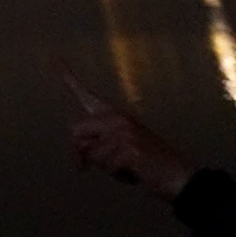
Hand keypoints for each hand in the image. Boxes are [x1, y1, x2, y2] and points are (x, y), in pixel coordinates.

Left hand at [65, 73, 195, 201]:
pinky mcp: (129, 149)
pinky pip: (107, 167)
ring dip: (108, 169)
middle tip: (107, 165)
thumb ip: (98, 143)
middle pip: (76, 133)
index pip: (86, 95)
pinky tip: (136, 173)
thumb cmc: (149, 164)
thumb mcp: (120, 147)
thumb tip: (77, 155)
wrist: (180, 176)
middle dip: (84, 154)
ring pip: (92, 155)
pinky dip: (119, 177)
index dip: (69, 78)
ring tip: (130, 167)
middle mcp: (117, 119)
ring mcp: (124, 132)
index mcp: (115, 115)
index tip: (55, 59)